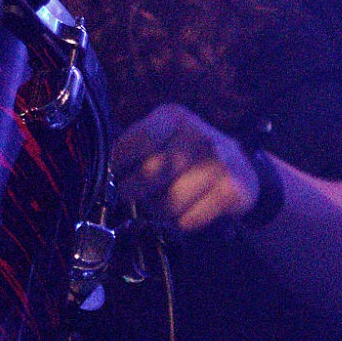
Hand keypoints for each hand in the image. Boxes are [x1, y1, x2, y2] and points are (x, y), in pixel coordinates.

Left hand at [111, 103, 260, 235]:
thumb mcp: (160, 137)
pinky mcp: (234, 190)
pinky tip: (188, 209)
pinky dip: (181, 223)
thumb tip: (104, 175)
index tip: (115, 175)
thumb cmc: (185, 153)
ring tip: (165, 201)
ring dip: (159, 211)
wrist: (237, 166)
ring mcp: (220, 162)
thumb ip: (132, 149)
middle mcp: (199, 135)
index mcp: (174, 117)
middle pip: (150, 173)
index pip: (139, 141)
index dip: (119, 164)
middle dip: (134, 191)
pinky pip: (188, 220)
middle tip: (135, 194)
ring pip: (168, 203)